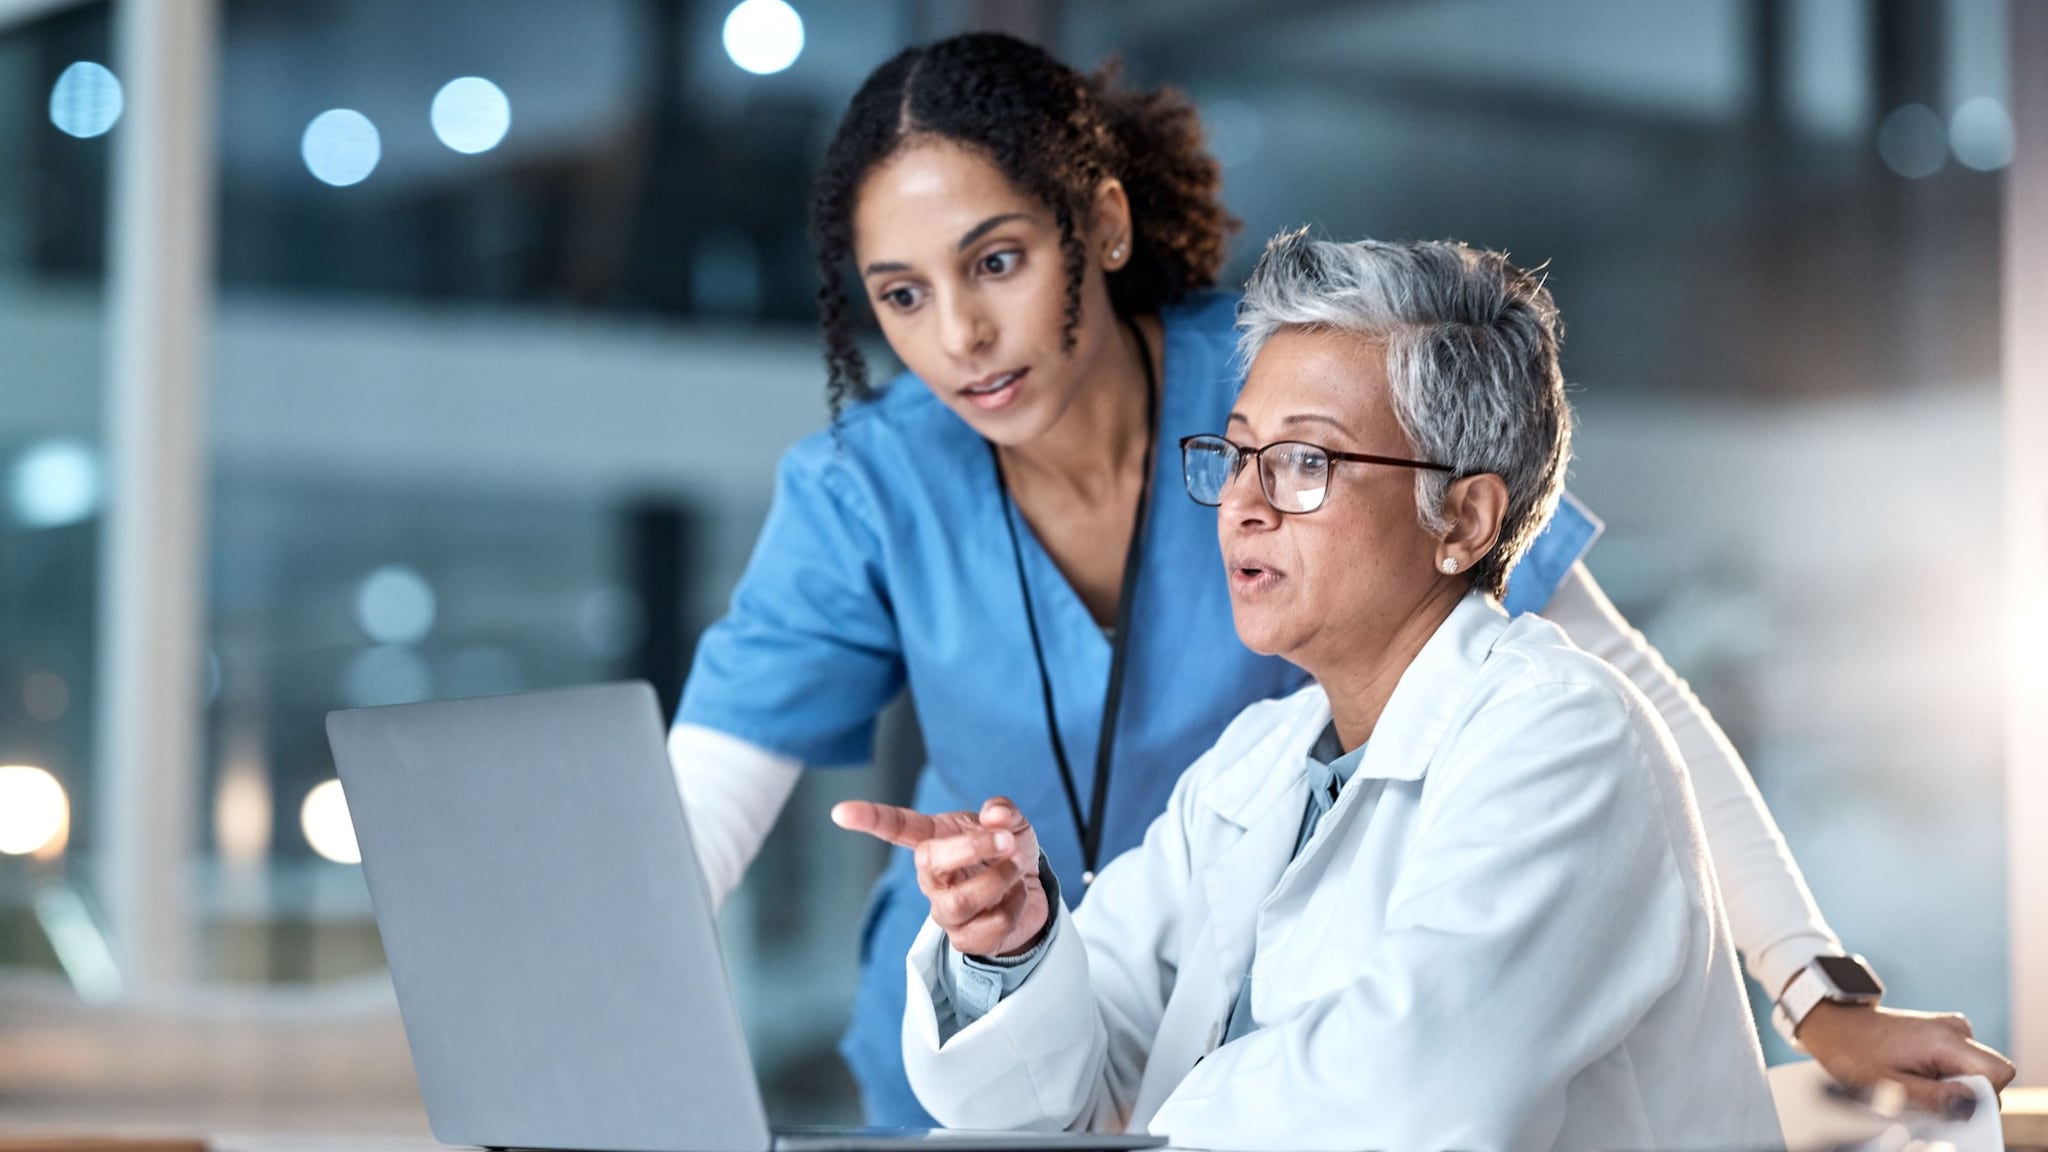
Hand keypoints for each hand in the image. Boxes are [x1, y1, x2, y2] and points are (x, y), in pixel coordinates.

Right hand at [831, 796, 1049, 958]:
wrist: (1030, 894)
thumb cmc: (1007, 854)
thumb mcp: (1011, 824)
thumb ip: (1003, 812)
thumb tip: (994, 814)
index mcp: (934, 841)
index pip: (896, 827)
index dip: (870, 819)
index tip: (840, 812)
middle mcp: (932, 878)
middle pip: (930, 862)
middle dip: (972, 848)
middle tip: (1006, 840)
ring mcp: (944, 910)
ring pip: (960, 900)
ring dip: (998, 880)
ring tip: (1016, 870)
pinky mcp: (965, 939)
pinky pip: (990, 926)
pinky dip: (1015, 906)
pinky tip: (1015, 897)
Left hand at [1799, 1002, 2016, 1117]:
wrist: (1836, 1025)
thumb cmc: (1855, 1053)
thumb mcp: (1892, 1088)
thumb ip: (1936, 1099)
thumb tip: (1971, 1106)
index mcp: (1946, 1039)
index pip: (1997, 1073)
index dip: (1981, 1096)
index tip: (1950, 1104)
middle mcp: (1956, 1028)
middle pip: (1987, 1074)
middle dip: (1962, 1093)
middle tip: (1923, 1094)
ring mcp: (1951, 1029)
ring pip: (1973, 1071)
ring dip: (1950, 1085)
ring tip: (1914, 1082)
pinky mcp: (1945, 1034)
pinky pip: (1960, 1064)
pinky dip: (1943, 1076)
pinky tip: (1916, 1074)